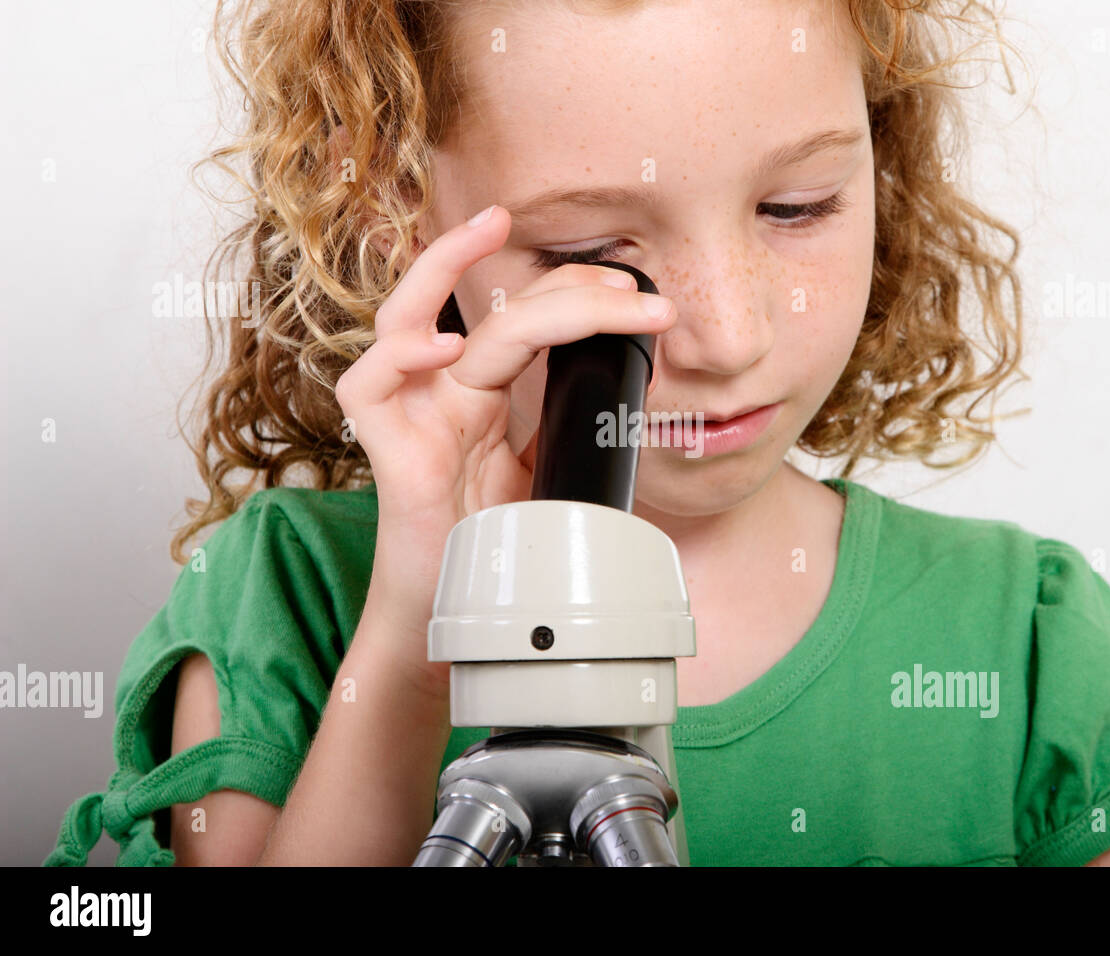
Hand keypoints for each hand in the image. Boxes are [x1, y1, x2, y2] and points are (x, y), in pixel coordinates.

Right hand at [334, 204, 675, 652]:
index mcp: (482, 393)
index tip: (637, 295)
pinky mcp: (387, 453)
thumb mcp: (542, 478)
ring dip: (441, 265)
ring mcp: (411, 415)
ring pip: (404, 316)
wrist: (446, 612)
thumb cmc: (483, 547)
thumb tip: (618, 397)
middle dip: (559, 283)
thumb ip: (561, 432)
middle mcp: (443, 391)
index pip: (526, 319)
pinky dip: (400, 357)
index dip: (576, 296)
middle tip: (625, 283)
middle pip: (488, 310)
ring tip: (490, 231)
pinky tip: (445, 347)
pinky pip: (367, 387)